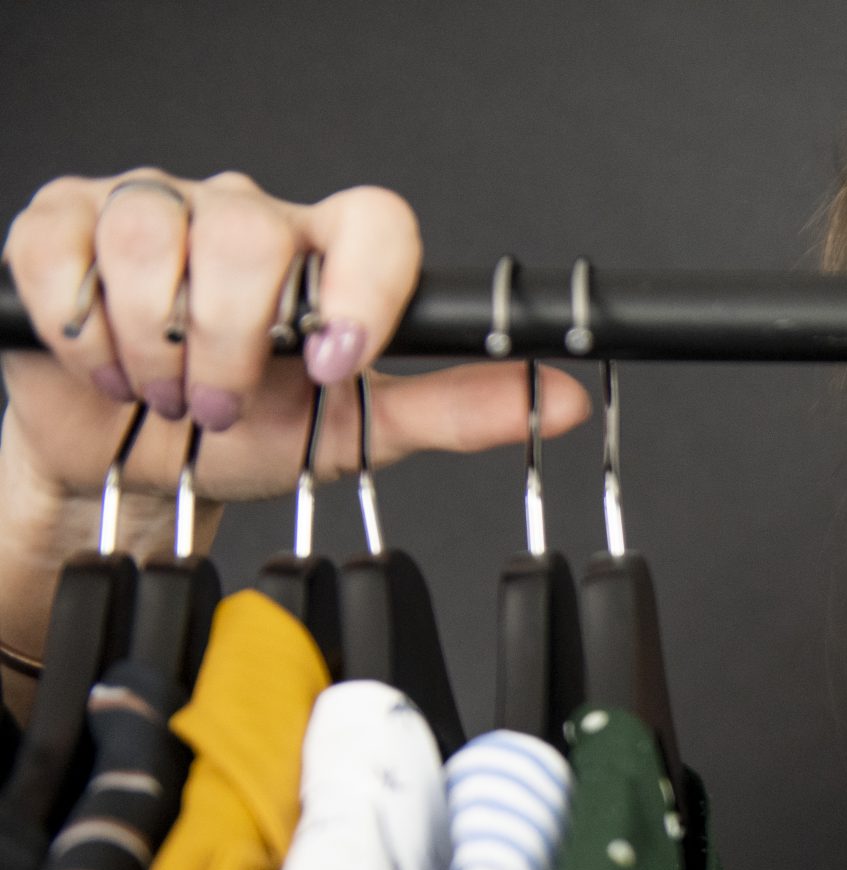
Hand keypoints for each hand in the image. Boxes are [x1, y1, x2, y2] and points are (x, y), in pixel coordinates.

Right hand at [2, 168, 586, 514]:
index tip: (337, 359)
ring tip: (163, 389)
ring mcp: (156, 210)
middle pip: (251, 237)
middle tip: (220, 401)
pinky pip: (66, 247)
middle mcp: (246, 216)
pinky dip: (81, 323)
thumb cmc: (250, 432)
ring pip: (155, 238)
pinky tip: (102, 359)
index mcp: (326, 254)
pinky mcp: (66, 220)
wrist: (137, 463)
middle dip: (230, 343)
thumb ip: (457, 409)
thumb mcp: (359, 432)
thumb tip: (564, 399)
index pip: (373, 223)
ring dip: (154, 342)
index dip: (360, 287)